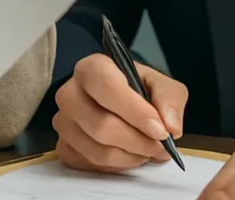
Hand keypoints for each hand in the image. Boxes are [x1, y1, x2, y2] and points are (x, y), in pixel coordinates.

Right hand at [53, 53, 188, 172]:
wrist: (120, 104)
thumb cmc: (137, 90)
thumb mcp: (160, 84)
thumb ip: (169, 99)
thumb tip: (171, 127)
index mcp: (92, 68)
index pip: (106, 86)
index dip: (134, 111)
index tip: (160, 130)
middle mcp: (70, 92)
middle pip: (100, 125)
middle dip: (137, 141)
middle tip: (160, 146)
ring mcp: (63, 122)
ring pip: (96, 150)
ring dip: (130, 156)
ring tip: (147, 150)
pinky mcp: (63, 147)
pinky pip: (90, 165)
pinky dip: (116, 167)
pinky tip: (128, 155)